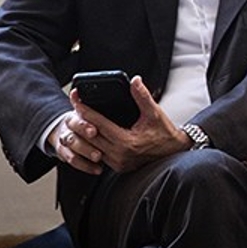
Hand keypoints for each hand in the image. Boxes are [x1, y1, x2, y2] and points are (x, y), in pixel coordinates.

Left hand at [64, 76, 190, 172]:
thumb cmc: (165, 133)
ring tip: (75, 120)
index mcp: (126, 142)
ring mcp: (117, 163)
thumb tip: (134, 81)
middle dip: (78, 121)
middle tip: (71, 107)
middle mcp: (119, 155)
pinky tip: (87, 134)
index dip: (85, 109)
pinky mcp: (118, 166)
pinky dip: (91, 144)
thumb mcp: (155, 113)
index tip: (76, 98)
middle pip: (89, 136)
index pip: (98, 123)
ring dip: (82, 134)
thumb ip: (142, 97)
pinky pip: (98, 155)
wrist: (175, 151)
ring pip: (90, 147)